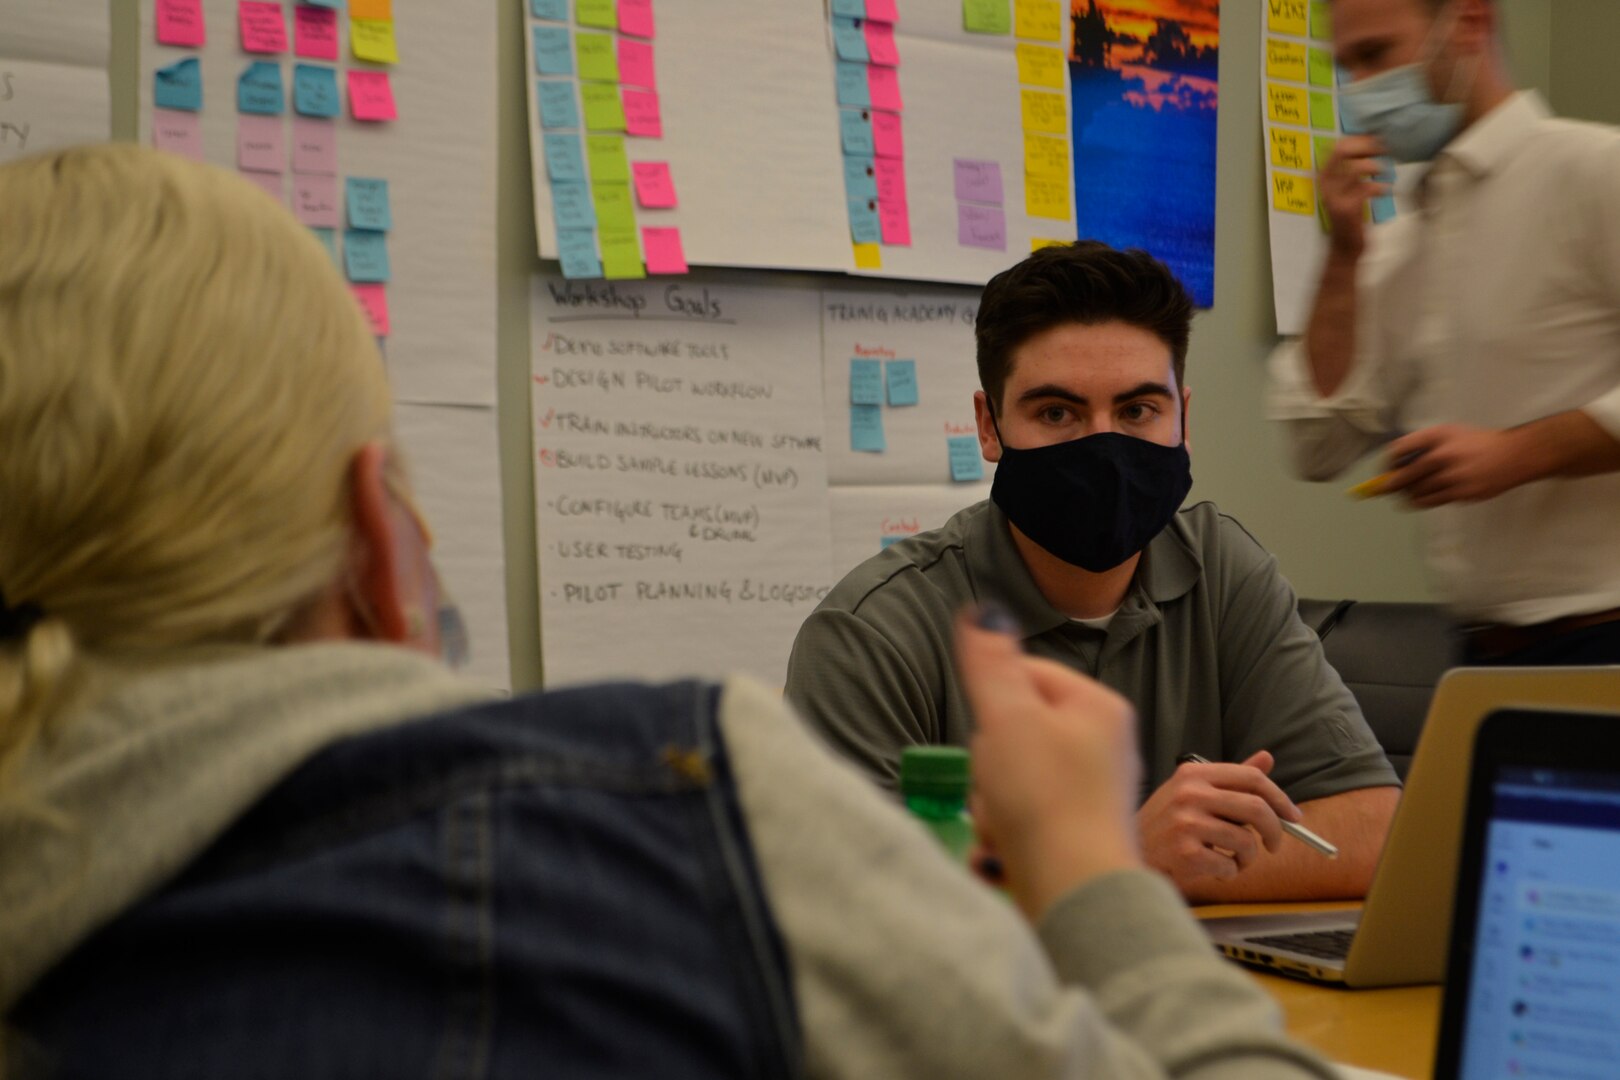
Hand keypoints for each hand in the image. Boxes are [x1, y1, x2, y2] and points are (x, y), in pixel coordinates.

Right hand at [955, 608, 1140, 920]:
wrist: (1074, 893)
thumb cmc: (1044, 799)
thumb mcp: (1008, 717)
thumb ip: (991, 662)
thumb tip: (983, 611)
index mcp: (1097, 706)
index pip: (1026, 674)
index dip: (992, 702)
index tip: (990, 735)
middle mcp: (1104, 745)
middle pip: (1016, 729)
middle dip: (992, 761)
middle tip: (999, 783)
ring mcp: (1092, 792)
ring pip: (1014, 776)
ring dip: (993, 800)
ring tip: (1004, 823)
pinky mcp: (1076, 833)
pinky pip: (1024, 815)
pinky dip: (1008, 831)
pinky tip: (1006, 849)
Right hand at [1137, 751, 1301, 895]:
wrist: (1129, 853)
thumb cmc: (1165, 824)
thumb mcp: (1193, 792)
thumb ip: (1232, 779)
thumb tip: (1268, 757)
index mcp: (1193, 774)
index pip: (1251, 777)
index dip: (1279, 797)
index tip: (1292, 816)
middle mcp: (1189, 794)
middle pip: (1256, 808)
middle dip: (1275, 831)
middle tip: (1274, 845)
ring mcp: (1186, 823)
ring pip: (1245, 842)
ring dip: (1247, 858)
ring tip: (1231, 861)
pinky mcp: (1185, 852)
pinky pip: (1228, 865)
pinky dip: (1227, 873)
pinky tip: (1211, 870)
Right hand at [1319, 136, 1388, 257]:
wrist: (1344, 248)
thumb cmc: (1348, 219)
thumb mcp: (1345, 192)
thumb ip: (1350, 173)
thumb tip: (1369, 148)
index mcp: (1324, 179)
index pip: (1336, 148)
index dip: (1356, 139)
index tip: (1372, 140)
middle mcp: (1326, 186)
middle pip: (1343, 152)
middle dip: (1365, 146)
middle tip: (1382, 149)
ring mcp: (1336, 197)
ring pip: (1355, 168)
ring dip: (1373, 166)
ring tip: (1381, 172)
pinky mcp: (1348, 209)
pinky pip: (1366, 188)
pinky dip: (1379, 187)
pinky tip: (1385, 190)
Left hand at [1384, 424, 1535, 507]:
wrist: (1514, 456)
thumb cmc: (1477, 443)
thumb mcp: (1450, 433)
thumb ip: (1425, 445)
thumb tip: (1397, 465)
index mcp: (1438, 436)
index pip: (1399, 449)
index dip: (1389, 462)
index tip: (1387, 468)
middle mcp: (1443, 455)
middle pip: (1404, 475)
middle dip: (1391, 484)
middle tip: (1385, 488)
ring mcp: (1453, 476)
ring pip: (1417, 492)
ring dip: (1407, 495)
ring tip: (1405, 494)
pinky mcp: (1463, 494)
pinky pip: (1434, 501)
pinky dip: (1423, 501)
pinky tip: (1418, 500)